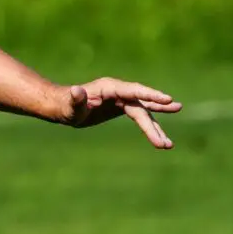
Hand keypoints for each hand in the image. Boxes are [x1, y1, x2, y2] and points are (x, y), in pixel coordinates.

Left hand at [59, 77, 182, 148]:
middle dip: (153, 126)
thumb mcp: (70, 105)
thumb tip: (77, 91)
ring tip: (169, 145)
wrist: (63, 106)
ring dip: (156, 128)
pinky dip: (151, 125)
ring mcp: (122, 99)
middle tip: (165, 143)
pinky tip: (162, 136)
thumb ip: (76, 99)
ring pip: (144, 113)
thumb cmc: (65, 106)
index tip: (167, 99)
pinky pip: (141, 116)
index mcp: (109, 88)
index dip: (150, 94)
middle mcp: (119, 91)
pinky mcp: (123, 107)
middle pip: (141, 107)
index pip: (134, 91)